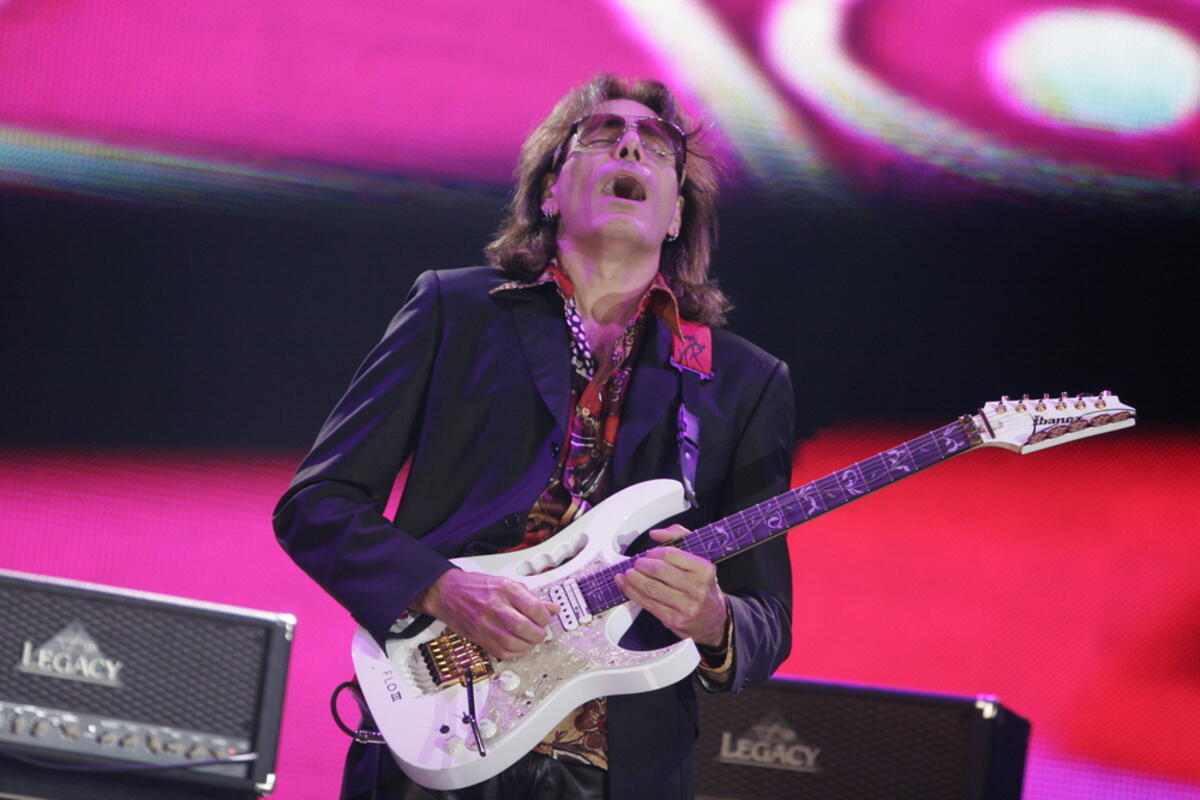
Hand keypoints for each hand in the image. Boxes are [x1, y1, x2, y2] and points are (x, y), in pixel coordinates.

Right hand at [415, 569, 558, 660]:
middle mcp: (495, 607)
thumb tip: (552, 609)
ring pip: (513, 644)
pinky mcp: (480, 638)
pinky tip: (518, 646)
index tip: (546, 618)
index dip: (545, 617)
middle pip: (523, 627)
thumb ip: (531, 597)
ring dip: (528, 646)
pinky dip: (515, 653)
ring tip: (530, 640)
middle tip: (540, 632)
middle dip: (538, 634)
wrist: (448, 593)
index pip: (533, 608)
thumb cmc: (477, 587)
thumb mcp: (507, 583)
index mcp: (505, 589)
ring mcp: (486, 624)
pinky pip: (502, 653)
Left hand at [614, 524, 728, 646]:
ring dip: (634, 579)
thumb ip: (679, 538)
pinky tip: (626, 585)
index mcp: (704, 570)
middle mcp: (697, 588)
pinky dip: (632, 592)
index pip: (671, 554)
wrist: (714, 620)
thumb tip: (656, 534)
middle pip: (659, 570)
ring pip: (651, 588)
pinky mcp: (674, 620)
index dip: (654, 552)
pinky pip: (648, 603)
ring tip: (629, 573)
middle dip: (642, 564)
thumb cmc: (703, 587)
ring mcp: (686, 606)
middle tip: (637, 563)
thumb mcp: (699, 560)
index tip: (649, 553)